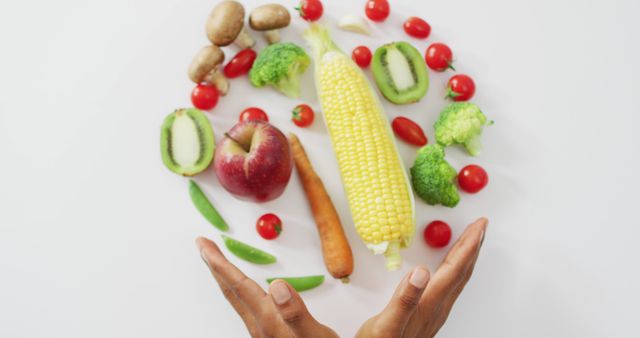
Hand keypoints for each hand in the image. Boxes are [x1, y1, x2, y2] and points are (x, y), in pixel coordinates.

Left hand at [196, 237, 337, 337]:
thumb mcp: (314, 335)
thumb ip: (295, 312)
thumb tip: (277, 286)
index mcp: (268, 320)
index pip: (238, 286)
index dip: (220, 263)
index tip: (204, 245)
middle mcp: (260, 324)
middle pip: (231, 290)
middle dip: (215, 266)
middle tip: (202, 245)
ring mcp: (262, 330)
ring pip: (236, 298)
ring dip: (225, 277)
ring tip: (218, 262)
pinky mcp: (269, 333)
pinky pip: (247, 304)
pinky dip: (239, 288)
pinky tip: (245, 289)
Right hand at [355, 217, 487, 337]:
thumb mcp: (387, 324)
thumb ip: (405, 299)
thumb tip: (421, 271)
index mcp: (429, 303)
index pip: (455, 269)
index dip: (468, 245)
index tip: (480, 226)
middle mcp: (437, 306)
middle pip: (462, 271)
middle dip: (472, 246)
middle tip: (481, 225)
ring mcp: (434, 311)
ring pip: (457, 278)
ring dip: (465, 256)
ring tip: (470, 240)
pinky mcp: (428, 313)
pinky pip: (448, 284)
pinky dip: (454, 268)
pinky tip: (449, 266)